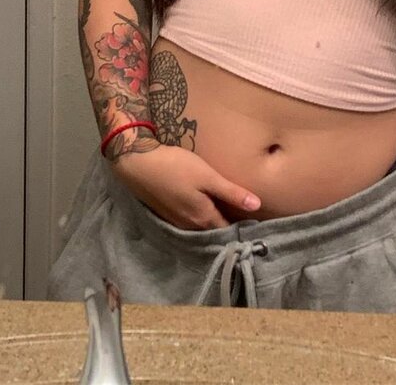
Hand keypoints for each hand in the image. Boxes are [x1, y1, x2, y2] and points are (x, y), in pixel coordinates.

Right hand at [112, 143, 261, 229]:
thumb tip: (257, 206)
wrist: (138, 164)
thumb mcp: (207, 176)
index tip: (257, 222)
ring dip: (215, 221)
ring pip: (202, 226)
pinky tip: (204, 206)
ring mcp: (177, 221)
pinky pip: (190, 221)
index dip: (243, 226)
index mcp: (203, 219)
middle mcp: (190, 226)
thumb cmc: (176, 167)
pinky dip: (201, 217)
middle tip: (246, 217)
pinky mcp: (168, 213)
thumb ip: (231, 192)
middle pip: (215, 230)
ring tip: (229, 211)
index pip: (229, 230)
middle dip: (230, 225)